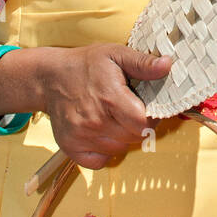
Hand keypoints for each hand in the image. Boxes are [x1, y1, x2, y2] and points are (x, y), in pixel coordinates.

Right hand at [35, 44, 171, 168]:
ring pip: (119, 150)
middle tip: (130, 110)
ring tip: (113, 118)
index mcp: (110, 98)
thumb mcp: (116, 54)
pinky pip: (99, 161)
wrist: (49, 78)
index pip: (143, 124)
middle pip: (134, 138)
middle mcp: (95, 121)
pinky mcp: (71, 147)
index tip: (149, 109)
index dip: (152, 118)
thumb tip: (167, 65)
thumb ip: (143, 63)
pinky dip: (105, 151)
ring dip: (122, 138)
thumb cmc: (85, 65)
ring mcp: (81, 136)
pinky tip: (102, 132)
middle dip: (138, 126)